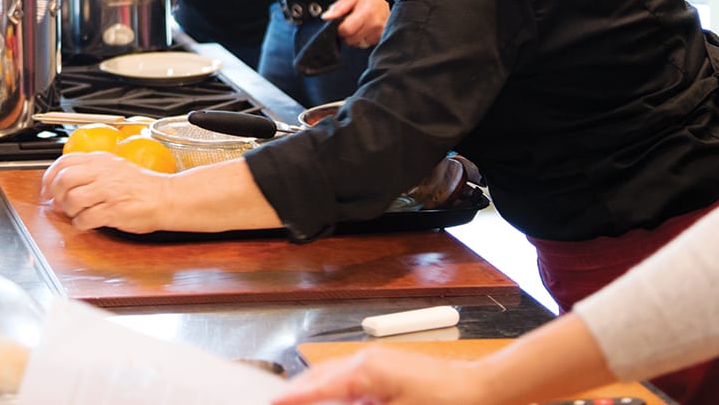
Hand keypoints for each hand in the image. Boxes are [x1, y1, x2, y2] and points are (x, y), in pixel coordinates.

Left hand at [41, 152, 173, 232]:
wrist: (166, 198)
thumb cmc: (142, 186)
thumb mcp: (115, 167)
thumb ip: (91, 170)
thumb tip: (65, 180)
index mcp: (101, 161)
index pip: (65, 162)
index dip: (50, 176)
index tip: (47, 188)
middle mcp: (103, 173)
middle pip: (64, 180)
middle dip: (56, 194)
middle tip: (59, 203)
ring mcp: (108, 192)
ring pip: (72, 199)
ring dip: (69, 210)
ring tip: (76, 213)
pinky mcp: (114, 211)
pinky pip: (86, 219)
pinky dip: (81, 224)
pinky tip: (86, 223)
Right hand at [274, 348, 490, 403]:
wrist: (488, 393)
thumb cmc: (450, 404)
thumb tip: (329, 404)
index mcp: (366, 371)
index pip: (316, 387)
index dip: (291, 398)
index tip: (271, 403)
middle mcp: (368, 360)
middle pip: (321, 377)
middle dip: (299, 392)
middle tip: (280, 401)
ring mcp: (380, 362)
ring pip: (336, 377)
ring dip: (318, 391)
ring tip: (301, 400)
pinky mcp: (391, 370)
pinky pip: (353, 379)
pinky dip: (337, 391)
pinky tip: (338, 400)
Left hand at [322, 0, 389, 47]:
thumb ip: (339, 8)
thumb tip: (326, 17)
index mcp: (366, 14)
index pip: (346, 31)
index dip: (339, 29)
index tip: (340, 23)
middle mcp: (375, 26)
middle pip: (352, 40)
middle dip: (347, 34)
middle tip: (350, 22)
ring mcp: (381, 32)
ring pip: (360, 43)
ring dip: (357, 37)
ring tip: (361, 23)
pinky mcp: (385, 36)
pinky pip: (370, 43)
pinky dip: (366, 37)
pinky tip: (368, 27)